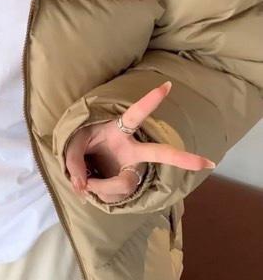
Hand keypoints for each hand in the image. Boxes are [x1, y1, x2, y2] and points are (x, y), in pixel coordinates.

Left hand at [64, 81, 215, 203]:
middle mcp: (132, 150)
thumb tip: (82, 186)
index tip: (167, 85)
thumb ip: (73, 160)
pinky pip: (112, 194)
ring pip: (124, 183)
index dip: (150, 100)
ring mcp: (131, 169)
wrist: (82, 163)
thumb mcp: (71, 144)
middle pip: (159, 153)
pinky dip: (95, 193)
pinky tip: (90, 188)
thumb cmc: (82, 143)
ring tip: (83, 185)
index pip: (135, 115)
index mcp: (119, 131)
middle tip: (207, 164)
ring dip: (99, 187)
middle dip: (182, 159)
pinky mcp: (125, 184)